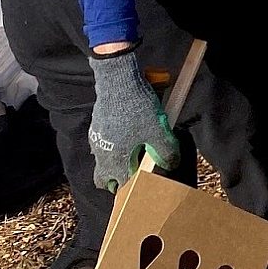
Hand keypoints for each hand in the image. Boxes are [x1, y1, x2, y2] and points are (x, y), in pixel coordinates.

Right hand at [88, 48, 178, 191]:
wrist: (118, 82)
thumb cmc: (137, 109)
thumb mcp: (159, 132)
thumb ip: (165, 152)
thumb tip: (170, 164)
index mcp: (114, 162)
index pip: (120, 186)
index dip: (134, 186)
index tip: (144, 183)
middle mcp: (100, 155)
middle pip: (104, 178)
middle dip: (117, 179)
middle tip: (135, 171)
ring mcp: (96, 140)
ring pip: (103, 160)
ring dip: (116, 160)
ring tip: (135, 148)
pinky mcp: (96, 126)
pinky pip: (104, 143)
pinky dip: (114, 144)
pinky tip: (128, 131)